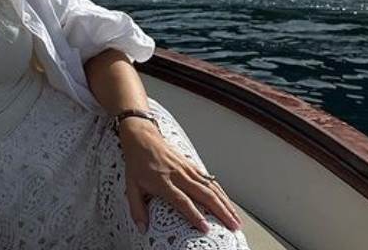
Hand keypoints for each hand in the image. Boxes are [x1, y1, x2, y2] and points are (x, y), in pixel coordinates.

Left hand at [118, 118, 242, 234]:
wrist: (142, 138)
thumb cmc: (137, 163)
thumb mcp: (130, 186)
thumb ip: (137, 209)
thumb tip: (142, 229)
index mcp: (163, 182)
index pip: (182, 200)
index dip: (194, 215)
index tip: (205, 228)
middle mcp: (178, 175)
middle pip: (204, 194)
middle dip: (221, 212)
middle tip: (232, 226)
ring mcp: (188, 169)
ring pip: (211, 188)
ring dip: (226, 204)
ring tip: (236, 219)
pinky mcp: (192, 166)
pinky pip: (210, 181)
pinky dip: (222, 193)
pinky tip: (229, 203)